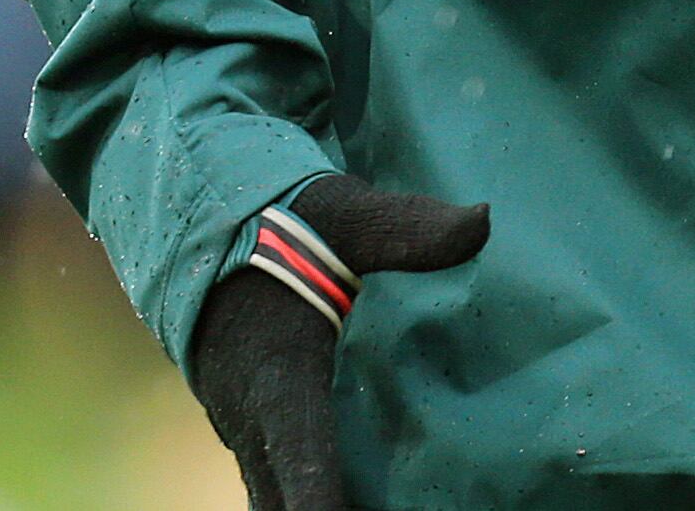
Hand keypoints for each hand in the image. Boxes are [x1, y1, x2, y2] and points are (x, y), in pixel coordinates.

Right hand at [188, 173, 488, 510]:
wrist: (211, 233)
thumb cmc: (287, 222)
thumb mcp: (349, 213)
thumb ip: (410, 226)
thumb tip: (483, 220)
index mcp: (278, 371)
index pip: (298, 450)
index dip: (317, 498)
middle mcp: (254, 417)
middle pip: (283, 502)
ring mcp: (250, 432)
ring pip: (276, 499)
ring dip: (318, 508)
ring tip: (388, 510)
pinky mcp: (259, 430)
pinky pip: (278, 484)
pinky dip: (312, 497)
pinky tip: (365, 499)